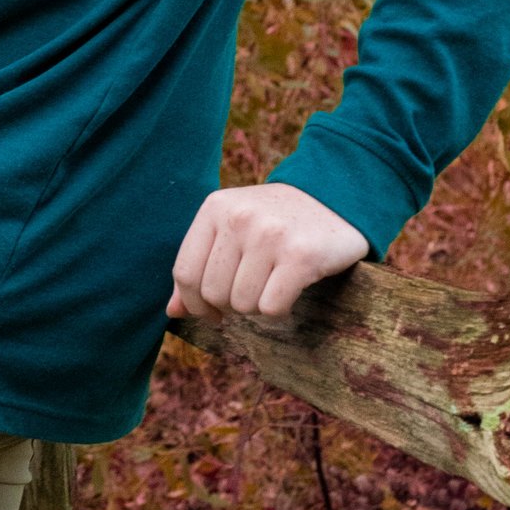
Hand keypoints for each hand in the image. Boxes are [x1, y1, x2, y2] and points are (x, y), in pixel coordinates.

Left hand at [168, 182, 368, 320]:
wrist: (336, 196)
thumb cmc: (276, 221)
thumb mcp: (231, 229)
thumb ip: (199, 266)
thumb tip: (173, 312)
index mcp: (215, 207)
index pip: (184, 273)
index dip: (195, 302)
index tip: (213, 309)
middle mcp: (239, 217)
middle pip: (213, 294)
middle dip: (231, 304)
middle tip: (253, 289)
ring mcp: (270, 235)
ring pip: (243, 304)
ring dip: (258, 305)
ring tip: (273, 282)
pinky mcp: (301, 256)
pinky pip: (271, 308)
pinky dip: (280, 309)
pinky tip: (291, 288)